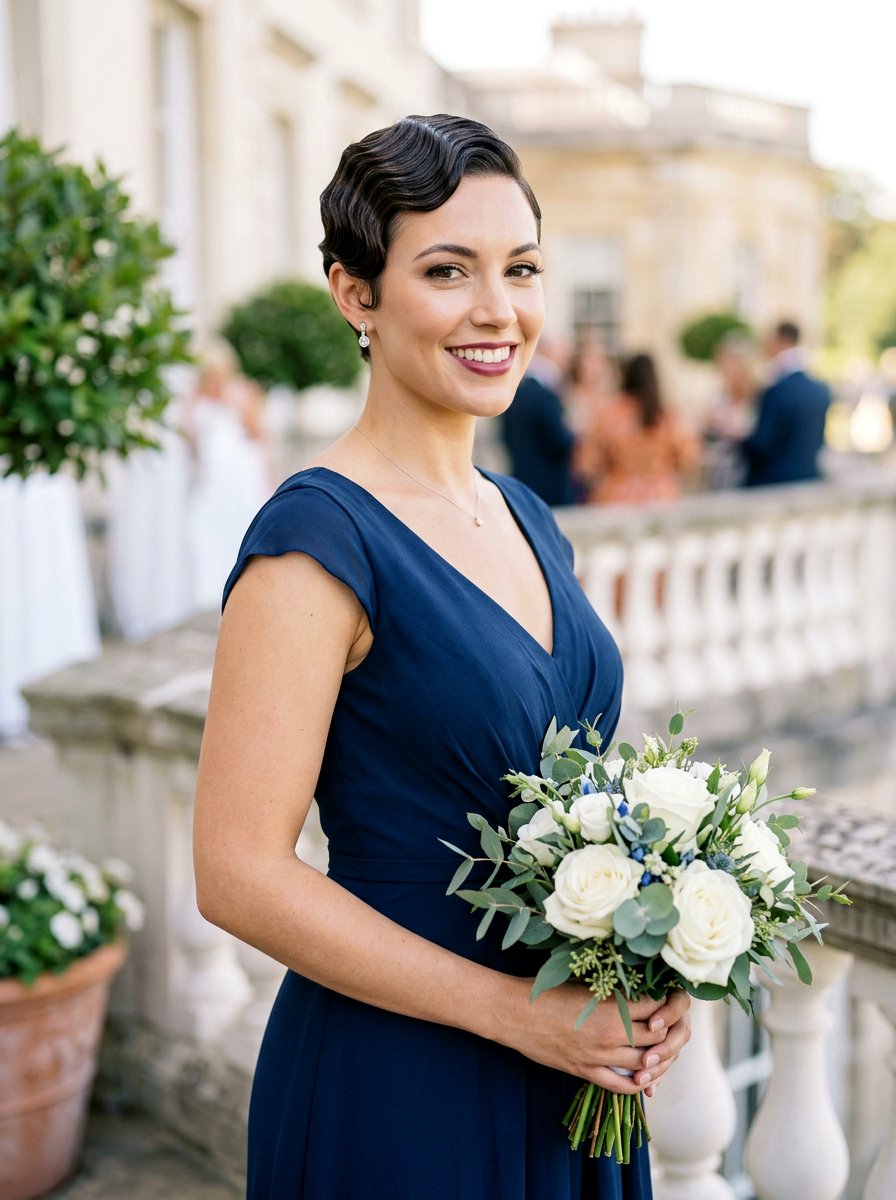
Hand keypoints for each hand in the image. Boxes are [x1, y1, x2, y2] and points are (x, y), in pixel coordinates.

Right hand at [495, 979, 689, 1094]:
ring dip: (658, 1060)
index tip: (667, 998)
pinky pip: (621, 1086)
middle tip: (670, 1025)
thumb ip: (615, 988)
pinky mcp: (585, 1072)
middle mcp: (610, 1034)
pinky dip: (638, 1083)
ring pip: (645, 1065)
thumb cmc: (547, 989)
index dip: (668, 1003)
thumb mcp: (585, 982)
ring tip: (661, 1050)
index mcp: (611, 1006)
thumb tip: (642, 986)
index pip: (658, 1007)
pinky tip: (643, 1077)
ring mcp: (599, 1057)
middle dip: (669, 1032)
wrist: (514, 1012)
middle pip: (658, 1038)